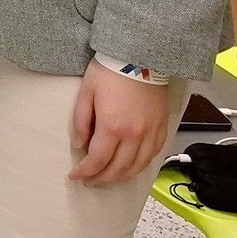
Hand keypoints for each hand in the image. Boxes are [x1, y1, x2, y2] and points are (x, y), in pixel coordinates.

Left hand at [70, 63, 172, 185]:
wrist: (141, 56)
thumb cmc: (110, 71)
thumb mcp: (86, 92)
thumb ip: (81, 121)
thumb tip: (80, 144)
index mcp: (113, 127)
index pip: (97, 160)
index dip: (85, 171)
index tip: (75, 176)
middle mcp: (134, 136)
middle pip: (118, 169)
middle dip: (101, 179)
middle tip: (90, 181)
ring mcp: (151, 134)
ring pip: (137, 167)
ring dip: (121, 177)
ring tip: (107, 178)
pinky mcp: (162, 129)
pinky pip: (152, 156)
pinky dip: (140, 167)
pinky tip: (130, 167)